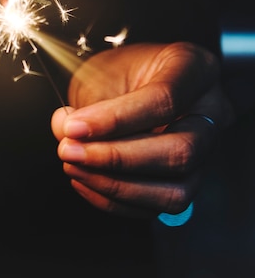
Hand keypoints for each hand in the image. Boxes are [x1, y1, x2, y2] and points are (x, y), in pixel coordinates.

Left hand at [51, 42, 233, 217]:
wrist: (127, 85)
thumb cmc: (118, 73)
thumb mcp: (97, 74)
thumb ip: (84, 104)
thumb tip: (66, 134)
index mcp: (194, 69)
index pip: (165, 99)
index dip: (115, 119)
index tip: (73, 126)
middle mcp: (211, 112)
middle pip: (180, 150)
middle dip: (116, 158)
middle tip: (69, 150)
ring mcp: (205, 152)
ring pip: (176, 190)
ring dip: (115, 185)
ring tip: (74, 166)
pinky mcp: (186, 182)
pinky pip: (158, 208)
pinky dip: (114, 201)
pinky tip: (84, 180)